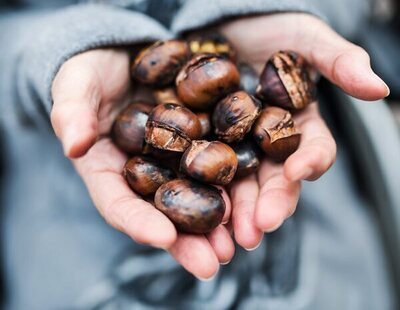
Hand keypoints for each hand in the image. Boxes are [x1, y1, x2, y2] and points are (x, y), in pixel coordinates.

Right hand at [51, 49, 234, 278]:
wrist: (125, 52)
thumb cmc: (92, 70)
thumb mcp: (76, 84)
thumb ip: (72, 112)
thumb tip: (73, 145)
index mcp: (109, 168)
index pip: (118, 202)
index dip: (138, 222)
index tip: (162, 238)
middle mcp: (146, 172)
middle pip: (164, 212)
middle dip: (188, 241)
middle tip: (211, 263)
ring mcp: (176, 158)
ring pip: (198, 196)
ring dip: (220, 222)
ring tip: (243, 242)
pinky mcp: (203, 138)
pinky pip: (222, 162)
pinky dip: (239, 182)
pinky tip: (258, 197)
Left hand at [221, 13, 388, 249]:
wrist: (216, 20)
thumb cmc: (265, 25)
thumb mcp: (301, 36)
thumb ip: (337, 60)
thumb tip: (380, 88)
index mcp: (296, 124)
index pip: (311, 150)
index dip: (310, 162)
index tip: (298, 171)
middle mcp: (266, 142)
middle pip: (272, 180)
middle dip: (267, 204)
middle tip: (257, 229)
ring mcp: (233, 146)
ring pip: (237, 186)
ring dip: (234, 213)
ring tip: (227, 236)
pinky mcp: (199, 144)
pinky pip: (199, 171)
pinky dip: (199, 193)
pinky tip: (191, 211)